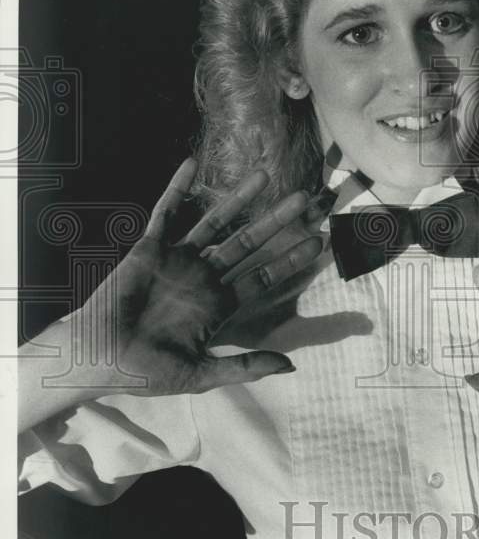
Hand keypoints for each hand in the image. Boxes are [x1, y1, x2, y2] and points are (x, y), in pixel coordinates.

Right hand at [77, 159, 322, 395]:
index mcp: (219, 305)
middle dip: (276, 221)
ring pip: (215, 222)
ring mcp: (178, 260)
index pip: (262, 277)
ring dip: (238, 198)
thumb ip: (245, 367)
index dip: (289, 261)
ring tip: (264, 174)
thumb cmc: (146, 372)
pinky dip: (177, 188)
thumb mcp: (202, 374)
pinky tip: (191, 164)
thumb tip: (289, 365)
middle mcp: (204, 277)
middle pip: (248, 243)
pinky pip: (166, 212)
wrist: (100, 361)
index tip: (317, 244)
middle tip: (304, 199)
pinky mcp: (150, 248)